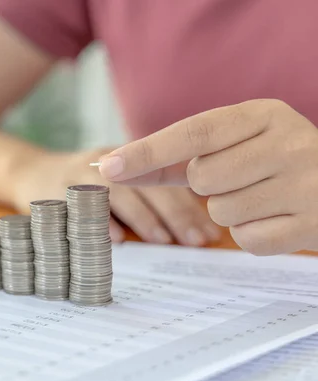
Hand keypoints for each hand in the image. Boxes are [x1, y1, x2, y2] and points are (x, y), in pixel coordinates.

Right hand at [11, 148, 220, 244]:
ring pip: (120, 192)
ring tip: (163, 240)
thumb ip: (146, 200)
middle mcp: (109, 161)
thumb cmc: (82, 187)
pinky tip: (116, 239)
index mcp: (130, 159)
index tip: (209, 234)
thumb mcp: (115, 183)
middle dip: (175, 214)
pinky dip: (100, 222)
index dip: (189, 206)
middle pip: (149, 185)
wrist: (28, 172)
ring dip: (143, 217)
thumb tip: (188, 232)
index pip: (168, 179)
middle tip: (196, 242)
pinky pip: (81, 206)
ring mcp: (82, 173)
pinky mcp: (57, 188)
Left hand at [96, 99, 317, 255]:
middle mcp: (288, 141)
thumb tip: (111, 168)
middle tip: (242, 177)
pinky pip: (248, 240)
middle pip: (202, 177)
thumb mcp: (233, 144)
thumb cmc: (270, 161)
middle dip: (207, 185)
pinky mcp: (313, 223)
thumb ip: (174, 158)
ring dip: (230, 211)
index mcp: (263, 114)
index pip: (193, 132)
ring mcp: (306, 183)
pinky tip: (277, 217)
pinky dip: (252, 235)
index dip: (146, 152)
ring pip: (222, 212)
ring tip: (263, 196)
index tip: (107, 168)